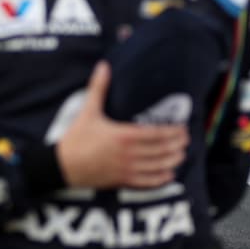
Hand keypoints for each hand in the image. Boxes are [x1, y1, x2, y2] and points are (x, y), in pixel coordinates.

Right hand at [55, 63, 189, 189]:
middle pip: (163, 151)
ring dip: (174, 161)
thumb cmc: (76, 139)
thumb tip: (103, 66)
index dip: (174, 132)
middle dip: (178, 146)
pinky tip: (169, 174)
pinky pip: (148, 182)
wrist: (63, 166)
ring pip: (159, 167)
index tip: (183, 128)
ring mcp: (127, 170)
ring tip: (181, 155)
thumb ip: (98, 89)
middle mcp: (130, 154)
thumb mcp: (88, 112)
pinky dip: (162, 179)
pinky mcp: (123, 181)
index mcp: (124, 136)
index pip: (158, 134)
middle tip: (187, 141)